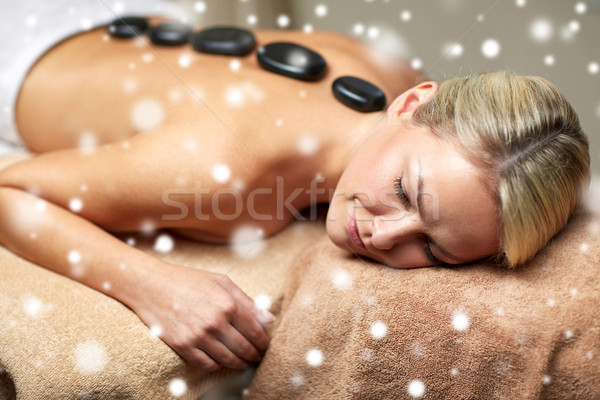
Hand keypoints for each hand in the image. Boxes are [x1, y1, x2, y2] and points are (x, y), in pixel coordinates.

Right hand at [130, 264, 274, 370]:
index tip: (265, 346)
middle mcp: (215, 322)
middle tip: (256, 356)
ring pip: (228, 360)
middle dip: (254, 355)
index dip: (263, 342)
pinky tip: (221, 361)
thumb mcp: (222, 282)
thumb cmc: (189, 281)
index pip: (255, 332)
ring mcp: (198, 336)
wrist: (152, 286)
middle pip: (244, 349)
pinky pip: (207, 364)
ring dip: (239, 363)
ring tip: (243, 361)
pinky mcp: (183, 346)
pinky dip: (218, 365)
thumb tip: (269, 319)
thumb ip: (247, 301)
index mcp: (228, 304)